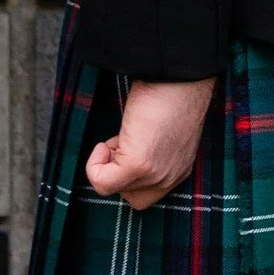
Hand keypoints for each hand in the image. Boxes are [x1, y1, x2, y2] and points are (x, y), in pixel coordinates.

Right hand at [85, 77, 216, 210]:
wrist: (178, 75)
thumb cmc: (169, 91)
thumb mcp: (160, 132)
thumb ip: (149, 151)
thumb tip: (120, 155)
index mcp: (178, 170)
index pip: (148, 193)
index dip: (130, 172)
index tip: (130, 146)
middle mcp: (171, 177)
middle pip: (134, 200)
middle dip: (120, 175)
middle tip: (122, 145)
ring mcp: (156, 173)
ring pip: (113, 189)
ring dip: (107, 163)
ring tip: (119, 137)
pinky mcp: (140, 164)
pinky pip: (103, 181)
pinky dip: (95, 164)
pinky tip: (106, 142)